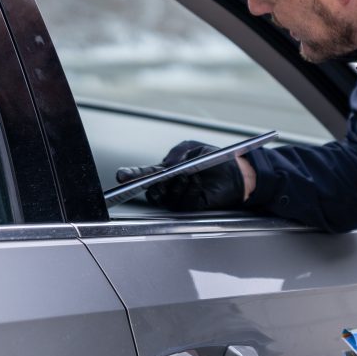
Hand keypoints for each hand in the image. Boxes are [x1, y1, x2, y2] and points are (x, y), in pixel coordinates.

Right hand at [115, 140, 244, 210]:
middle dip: (154, 185)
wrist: (235, 171)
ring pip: (166, 199)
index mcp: (166, 171)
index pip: (145, 175)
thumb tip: (166, 164)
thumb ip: (177, 153)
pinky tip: (197, 182)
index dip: (131, 176)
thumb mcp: (193, 148)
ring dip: (174, 186)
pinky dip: (189, 191)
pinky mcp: (193, 207)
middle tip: (161, 178)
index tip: (121, 176)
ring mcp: (180, 198)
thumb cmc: (212, 158)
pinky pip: (184, 203)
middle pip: (151, 192)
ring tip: (187, 175)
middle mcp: (170, 187)